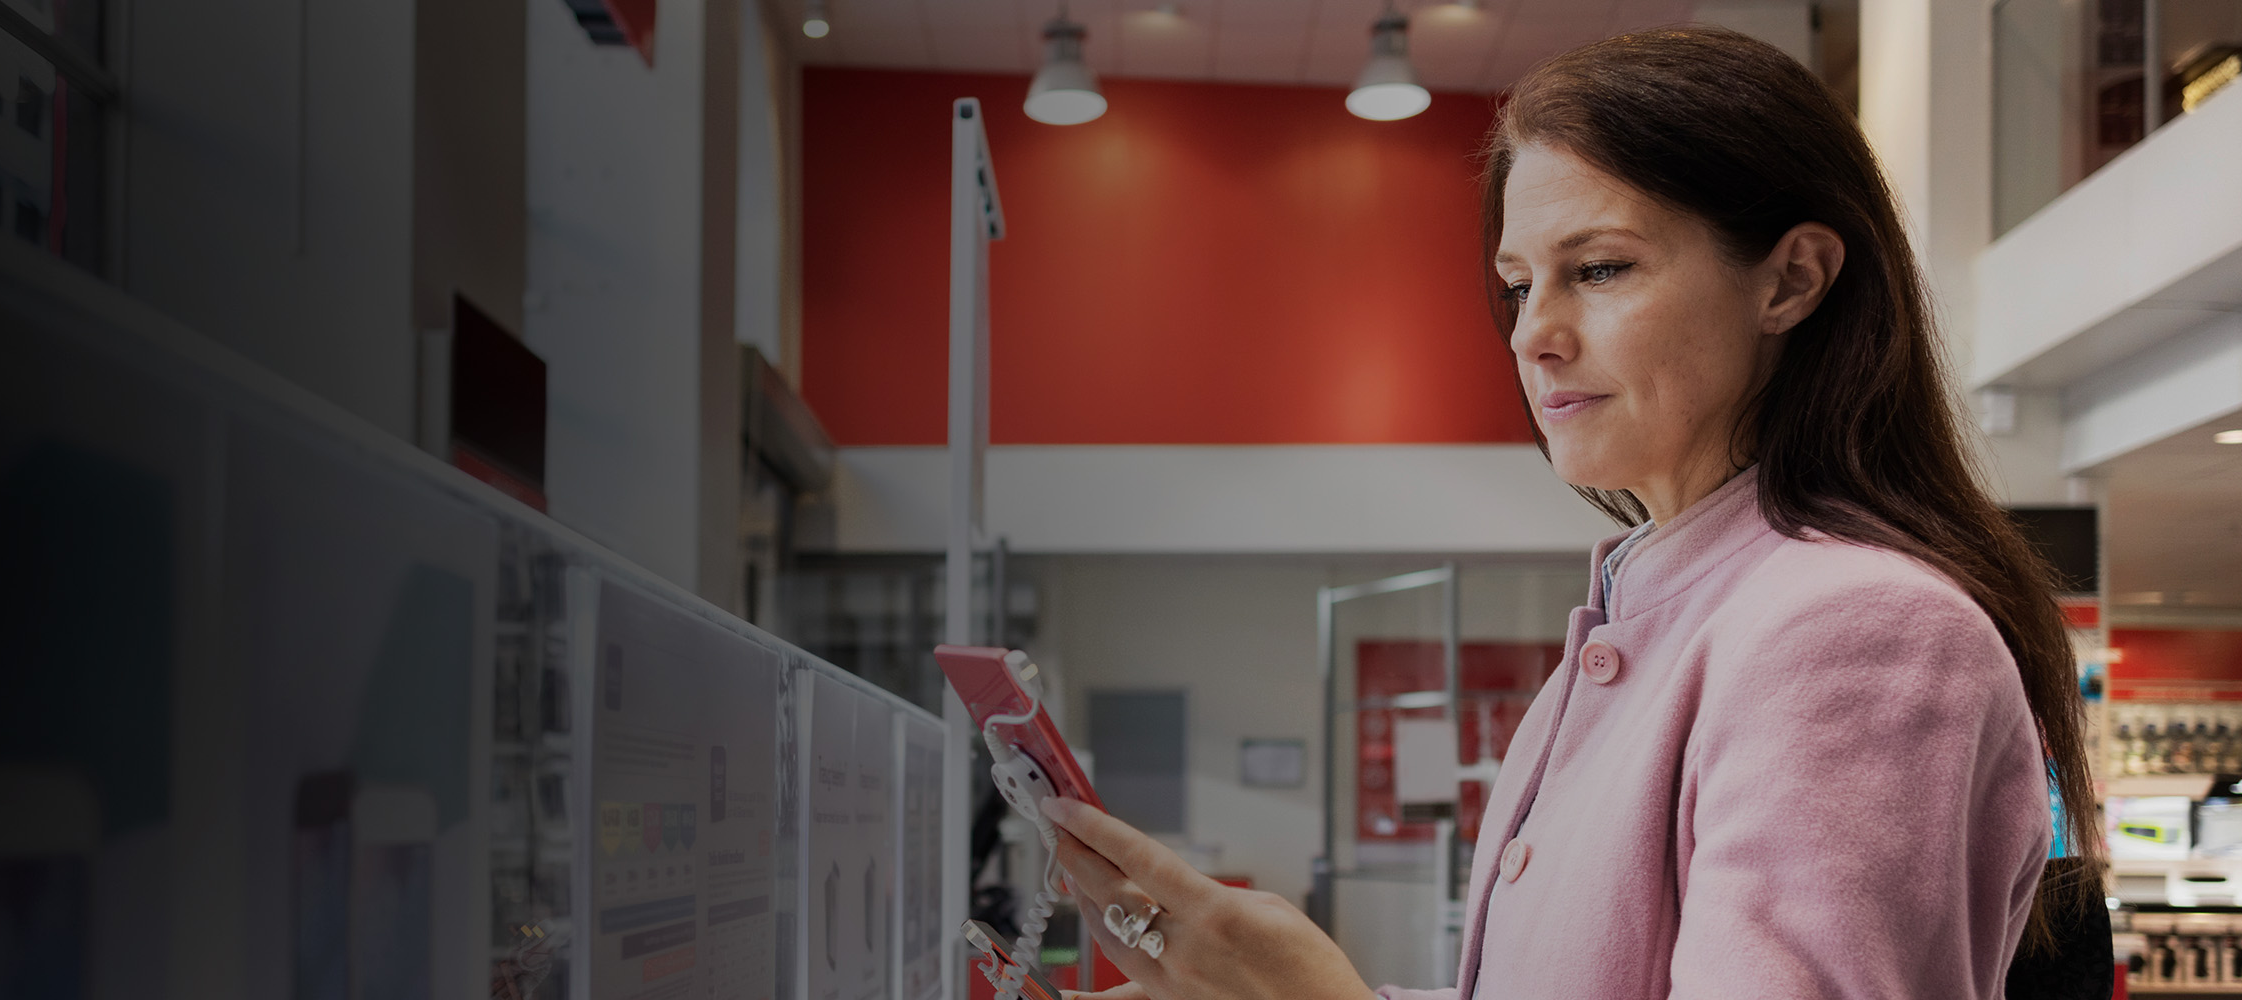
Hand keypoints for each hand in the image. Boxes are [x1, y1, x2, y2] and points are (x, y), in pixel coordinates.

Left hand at [1041, 797, 1373, 999]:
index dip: (1095, 828)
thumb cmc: (1312, 974)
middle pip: (1112, 895)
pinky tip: (1060, 992)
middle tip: (1059, 831)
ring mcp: (1174, 984)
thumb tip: (1174, 888)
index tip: (1068, 807)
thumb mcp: (1272, 910)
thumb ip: (1213, 895)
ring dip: (1086, 901)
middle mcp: (1186, 951)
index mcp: (1214, 914)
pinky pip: (1121, 997)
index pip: (1138, 859)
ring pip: (1109, 937)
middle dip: (1078, 857)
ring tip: (1072, 873)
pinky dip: (1088, 994)